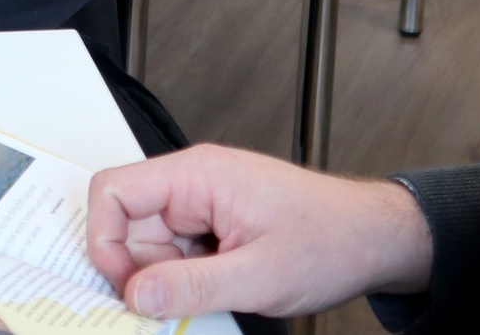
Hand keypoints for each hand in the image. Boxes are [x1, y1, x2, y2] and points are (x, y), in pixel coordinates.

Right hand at [89, 144, 434, 318]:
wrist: (373, 239)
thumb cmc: (331, 239)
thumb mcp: (260, 275)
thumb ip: (192, 286)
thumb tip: (135, 295)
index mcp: (198, 175)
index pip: (114, 191)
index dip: (106, 242)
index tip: (126, 287)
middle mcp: (195, 183)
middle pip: (128, 226)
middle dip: (141, 272)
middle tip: (172, 305)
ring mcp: (203, 206)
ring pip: (151, 248)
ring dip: (167, 281)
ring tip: (214, 296)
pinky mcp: (213, 228)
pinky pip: (177, 257)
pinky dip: (185, 283)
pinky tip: (218, 294)